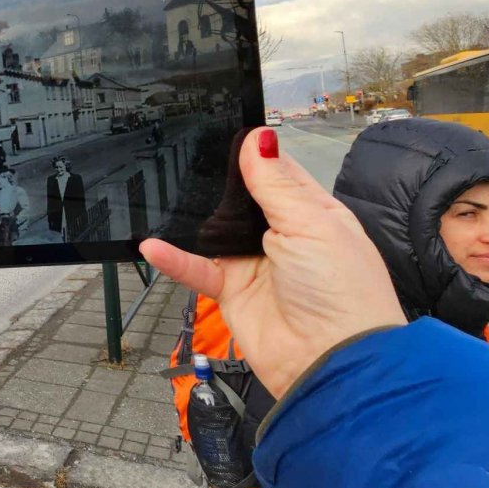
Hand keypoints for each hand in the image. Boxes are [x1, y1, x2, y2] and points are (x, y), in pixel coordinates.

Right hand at [138, 129, 405, 397]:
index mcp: (311, 211)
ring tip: (159, 189)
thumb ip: (277, 183)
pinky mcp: (230, 291)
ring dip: (190, 217)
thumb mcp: (311, 224)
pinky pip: (196, 269)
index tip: (216, 126)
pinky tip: (150, 245)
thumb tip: (258, 135)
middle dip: (214, 181)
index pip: (276, 171)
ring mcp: (253, 262)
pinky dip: (173, 259)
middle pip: (239, 199)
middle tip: (177, 152)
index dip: (251, 152)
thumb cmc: (338, 287)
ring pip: (213, 231)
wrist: (332, 361)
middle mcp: (281, 233)